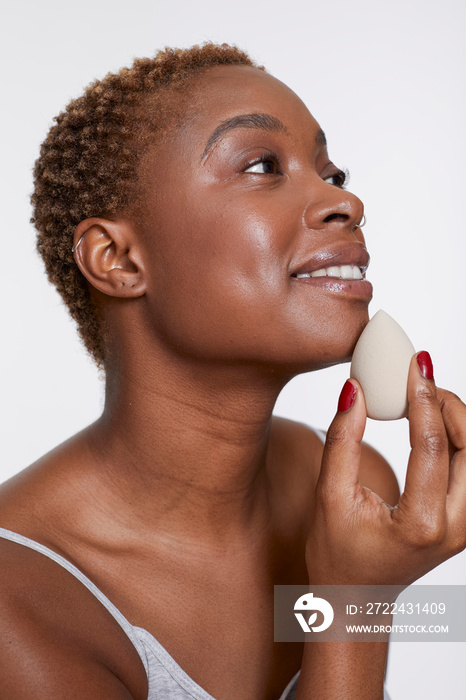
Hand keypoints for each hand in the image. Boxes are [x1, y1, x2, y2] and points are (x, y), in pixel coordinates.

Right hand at [306, 352, 465, 585]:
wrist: (358, 596)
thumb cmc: (337, 552)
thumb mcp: (329, 495)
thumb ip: (342, 440)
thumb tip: (355, 390)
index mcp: (422, 523)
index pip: (435, 446)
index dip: (424, 398)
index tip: (416, 365)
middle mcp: (457, 527)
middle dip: (449, 404)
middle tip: (418, 380)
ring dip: (457, 419)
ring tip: (423, 399)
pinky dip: (458, 437)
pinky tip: (432, 423)